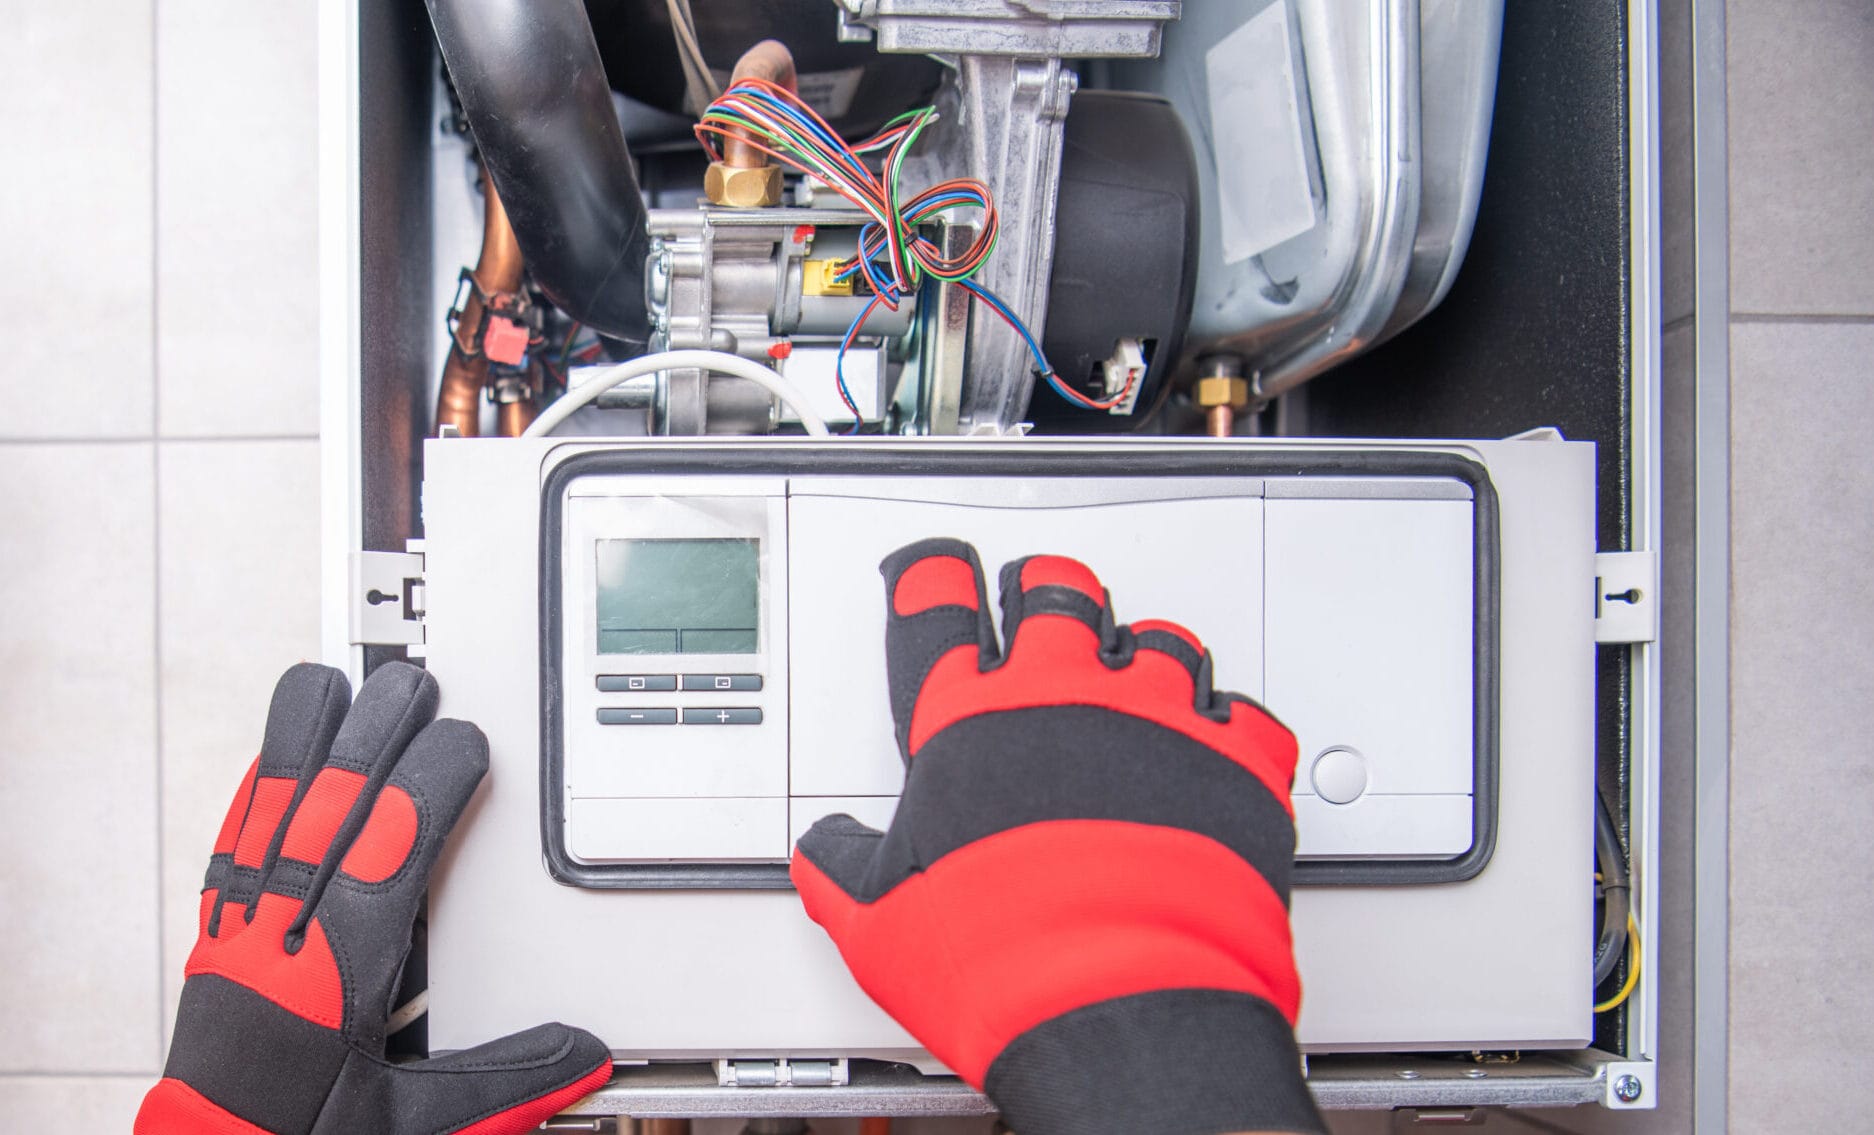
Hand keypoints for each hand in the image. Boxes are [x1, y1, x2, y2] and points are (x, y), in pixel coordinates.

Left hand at [138, 663, 609, 1133]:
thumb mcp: (425, 1124)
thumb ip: (509, 1081)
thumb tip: (582, 1052)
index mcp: (338, 979)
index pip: (390, 854)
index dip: (427, 785)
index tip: (463, 740)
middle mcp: (282, 946)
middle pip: (327, 817)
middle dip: (369, 738)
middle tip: (408, 682)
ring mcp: (239, 940)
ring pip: (268, 822)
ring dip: (297, 746)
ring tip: (321, 684)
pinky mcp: (214, 947)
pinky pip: (230, 856)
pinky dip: (249, 801)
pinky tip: (262, 763)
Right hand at [792, 540, 1322, 1134]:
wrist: (1119, 1009)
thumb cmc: (1000, 962)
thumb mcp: (877, 922)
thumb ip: (844, 869)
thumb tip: (825, 853)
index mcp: (970, 723)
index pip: (939, 613)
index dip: (933, 578)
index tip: (935, 571)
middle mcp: (1064, 699)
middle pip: (1055, 594)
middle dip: (1044, 590)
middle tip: (1041, 600)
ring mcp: (1156, 720)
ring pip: (1157, 637)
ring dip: (1142, 651)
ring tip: (1137, 673)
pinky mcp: (1233, 760)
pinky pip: (1241, 710)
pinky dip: (1228, 722)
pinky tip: (1216, 739)